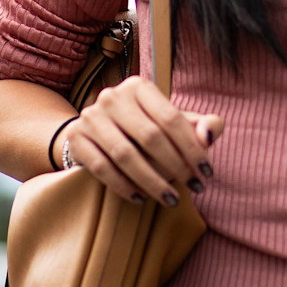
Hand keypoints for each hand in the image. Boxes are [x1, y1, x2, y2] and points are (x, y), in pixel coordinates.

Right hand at [63, 77, 222, 208]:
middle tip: (194, 188)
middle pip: (150, 137)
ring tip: (172, 199)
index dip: (193, 148)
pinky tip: (141, 199)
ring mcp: (91, 117)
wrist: (95, 132)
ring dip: (153, 181)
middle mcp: (112, 97)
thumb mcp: (172, 122)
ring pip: (126, 155)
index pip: (171, 118)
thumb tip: (209, 135)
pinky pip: (102, 168)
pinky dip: (124, 186)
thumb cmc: (144, 129)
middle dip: (177, 166)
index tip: (207, 173)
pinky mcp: (76, 139)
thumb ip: (200, 126)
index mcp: (139, 87)